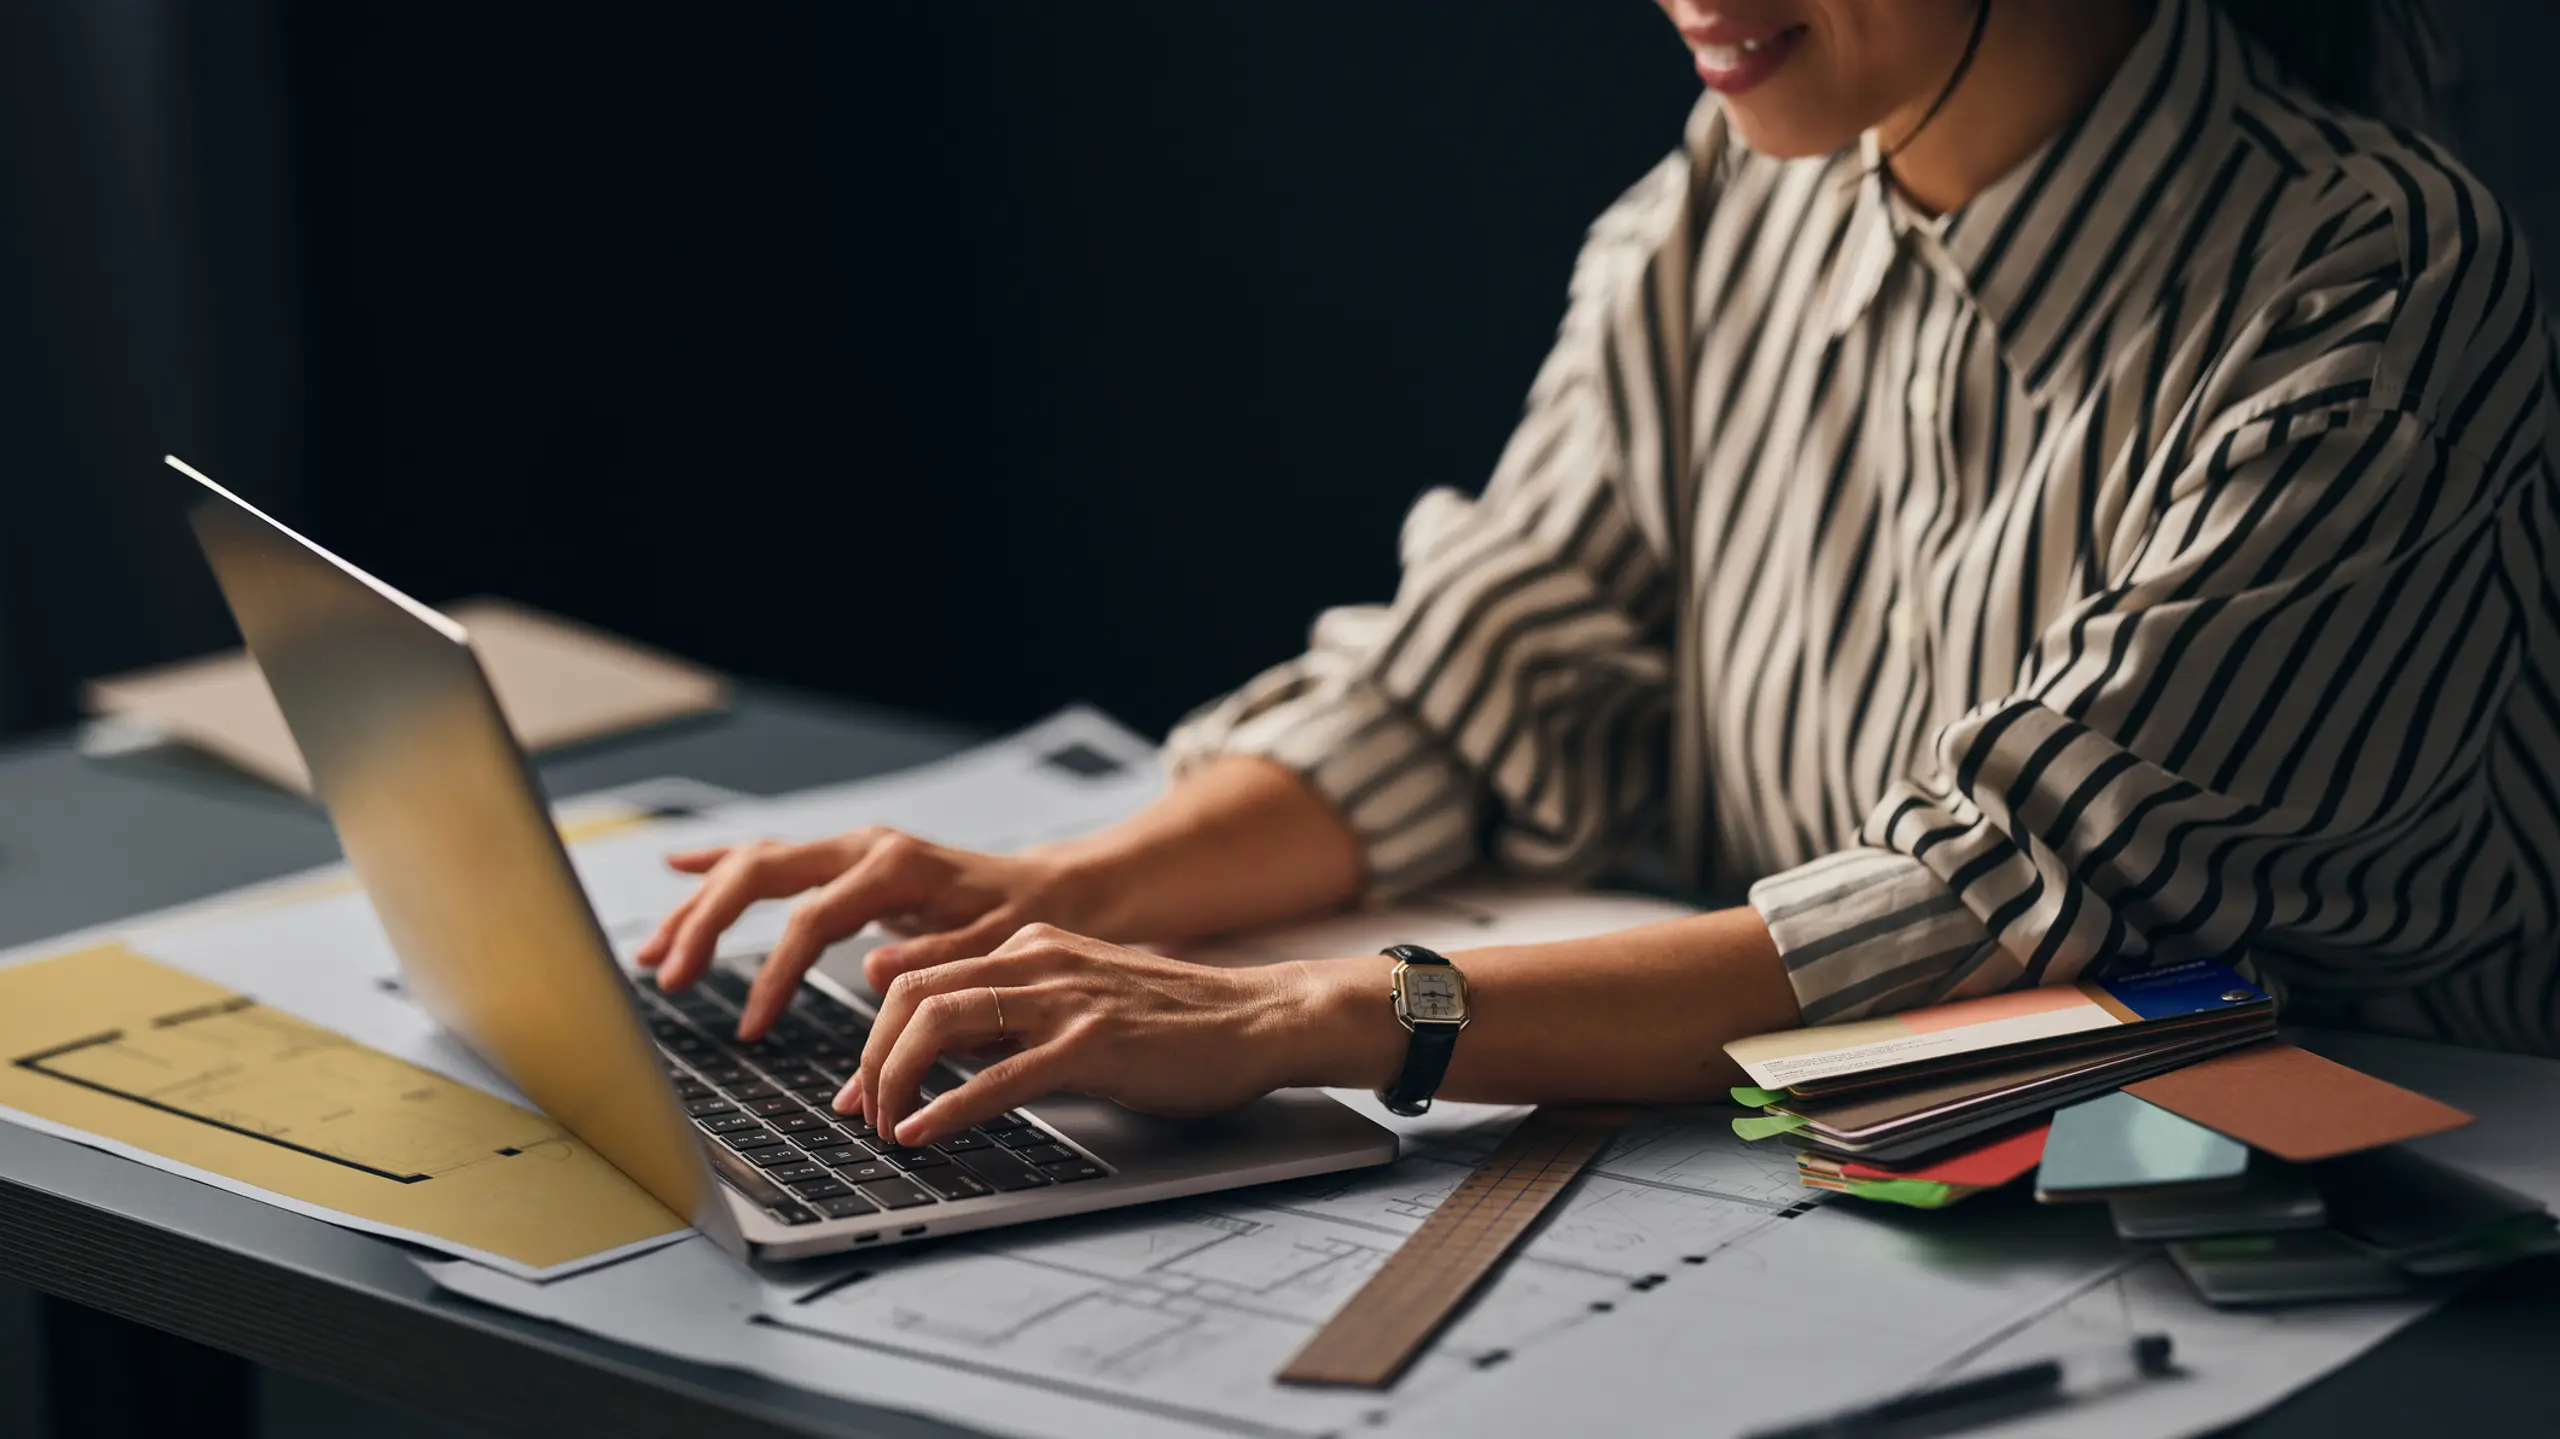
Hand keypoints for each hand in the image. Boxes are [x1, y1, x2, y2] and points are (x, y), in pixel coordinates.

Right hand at [633, 828, 1099, 1039]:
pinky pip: (774, 859)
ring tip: (656, 951)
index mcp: (895, 868)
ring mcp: (852, 849)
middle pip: (762, 874)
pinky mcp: (848, 862)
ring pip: (757, 864)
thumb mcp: (990, 950)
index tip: (753, 1029)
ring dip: (701, 904)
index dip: (774, 976)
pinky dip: (725, 867)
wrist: (1056, 891)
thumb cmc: (1027, 923)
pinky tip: (682, 869)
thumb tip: (869, 975)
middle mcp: (865, 848)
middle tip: (669, 978)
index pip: (810, 920)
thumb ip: (932, 963)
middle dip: (706, 925)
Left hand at [835, 924, 1333, 1147]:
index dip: (874, 1037)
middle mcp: (1038, 961)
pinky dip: (949, 1106)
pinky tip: (923, 1131)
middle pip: (913, 995)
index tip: (859, 1088)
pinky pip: (1000, 1074)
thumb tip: (948, 1059)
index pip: (922, 979)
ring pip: (941, 1022)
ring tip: (886, 1125)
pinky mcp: (1092, 1044)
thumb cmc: (1178, 1023)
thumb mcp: (1081, 1001)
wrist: (1259, 1019)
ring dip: (895, 1078)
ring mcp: (1065, 1000)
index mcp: (1032, 948)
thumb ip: (1018, 1016)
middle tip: (863, 1113)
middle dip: (871, 1058)